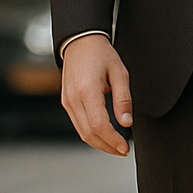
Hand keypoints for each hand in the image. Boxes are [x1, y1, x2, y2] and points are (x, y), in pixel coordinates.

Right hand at [61, 35, 132, 155]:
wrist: (80, 42)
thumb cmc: (101, 54)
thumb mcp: (119, 73)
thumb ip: (123, 99)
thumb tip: (126, 123)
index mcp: (87, 90)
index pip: (99, 125)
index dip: (113, 140)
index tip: (125, 147)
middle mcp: (73, 98)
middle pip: (89, 134)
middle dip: (107, 146)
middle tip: (123, 151)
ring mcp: (67, 101)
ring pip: (82, 132)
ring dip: (99, 143)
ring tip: (116, 146)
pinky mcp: (66, 102)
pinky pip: (78, 124)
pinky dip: (91, 134)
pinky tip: (104, 135)